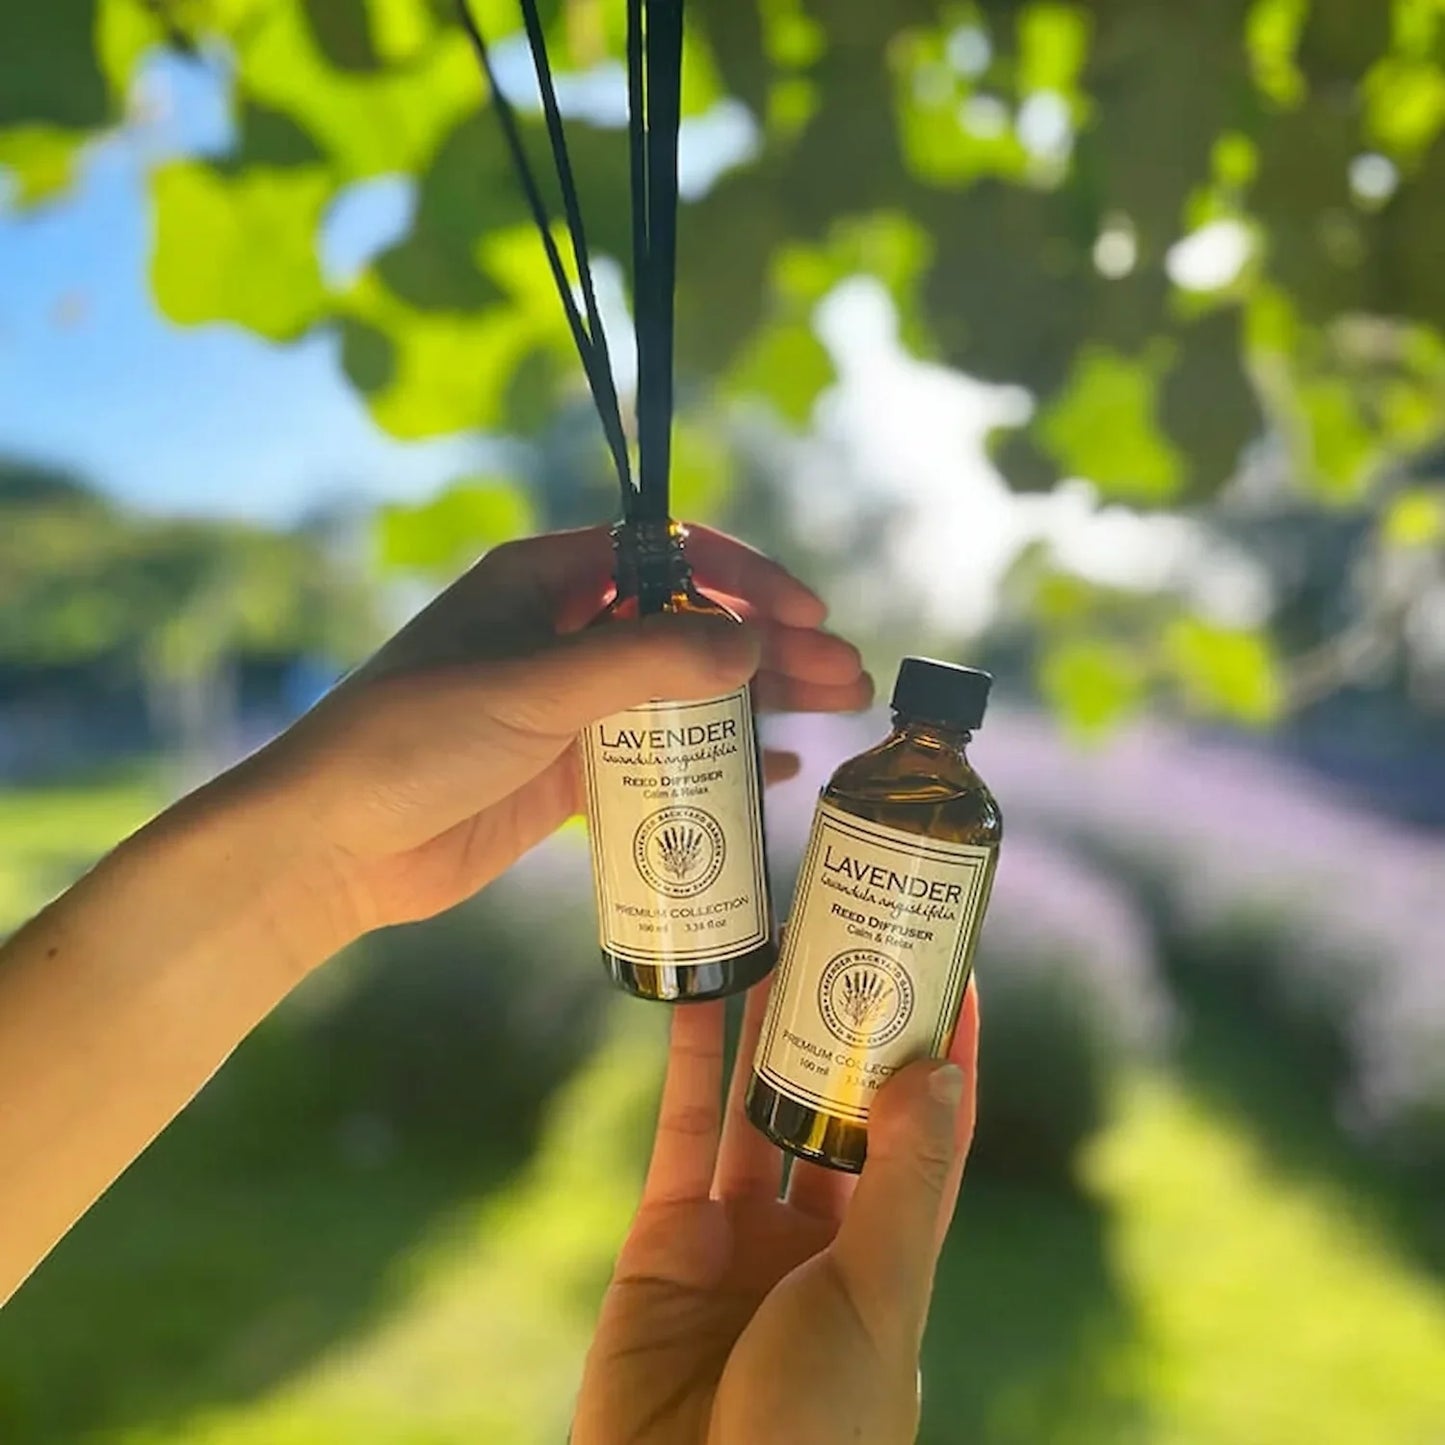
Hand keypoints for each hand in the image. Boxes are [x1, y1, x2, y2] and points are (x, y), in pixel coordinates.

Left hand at [251, 524, 870, 943]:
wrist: (333, 847)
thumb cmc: (413, 740)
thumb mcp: (532, 687)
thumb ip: (645, 662)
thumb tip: (753, 645)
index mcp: (543, 582)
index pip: (665, 556)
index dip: (742, 579)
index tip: (805, 613)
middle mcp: (562, 633)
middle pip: (688, 626)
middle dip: (768, 646)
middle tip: (843, 674)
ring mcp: (568, 706)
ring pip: (683, 692)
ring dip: (756, 701)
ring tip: (834, 712)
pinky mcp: (569, 772)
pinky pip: (660, 756)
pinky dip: (715, 759)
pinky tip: (773, 771)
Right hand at [573, 979, 979, 1444]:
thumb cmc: (815, 1433)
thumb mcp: (877, 1303)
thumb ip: (906, 1184)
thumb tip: (941, 1067)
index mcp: (888, 1260)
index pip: (931, 1134)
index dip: (946, 1053)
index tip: (955, 968)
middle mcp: (818, 1240)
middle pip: (839, 1106)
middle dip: (846, 1027)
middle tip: (853, 934)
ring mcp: (741, 1238)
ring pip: (758, 1105)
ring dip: (770, 1029)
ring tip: (781, 941)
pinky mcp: (665, 1240)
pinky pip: (681, 1132)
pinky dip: (692, 1062)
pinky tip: (704, 996)